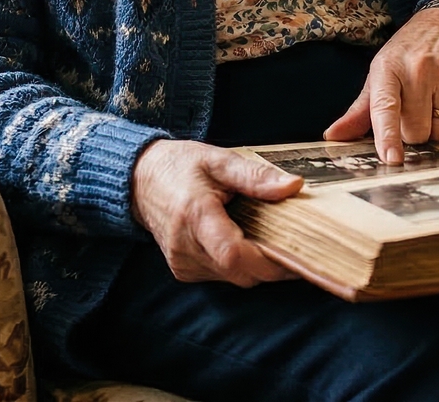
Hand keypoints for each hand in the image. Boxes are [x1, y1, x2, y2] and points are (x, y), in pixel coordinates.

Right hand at [132, 139, 303, 285]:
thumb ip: (255, 176)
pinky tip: (247, 241)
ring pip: (235, 278)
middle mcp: (185, 246)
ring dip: (258, 264)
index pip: (233, 253)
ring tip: (273, 237)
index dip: (269, 260)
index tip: (298, 250)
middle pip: (241, 273)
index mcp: (195, 215)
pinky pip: (223, 275)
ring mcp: (182, 262)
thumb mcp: (218, 159)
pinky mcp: (184, 270)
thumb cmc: (180, 166)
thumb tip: (293, 187)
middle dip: (273, 264)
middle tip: (298, 242)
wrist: (140, 180)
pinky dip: (241, 264)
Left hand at [325, 7, 438, 162]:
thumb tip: (334, 136)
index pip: (385, 108)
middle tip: (415, 109)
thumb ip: (360, 110)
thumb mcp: (380, 74)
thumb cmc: (408, 54)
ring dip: (438, 127)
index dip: (388, 136)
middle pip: (417, 131)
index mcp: (387, 68)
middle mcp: (418, 68)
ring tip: (435, 102)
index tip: (392, 158)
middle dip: (415, 130)